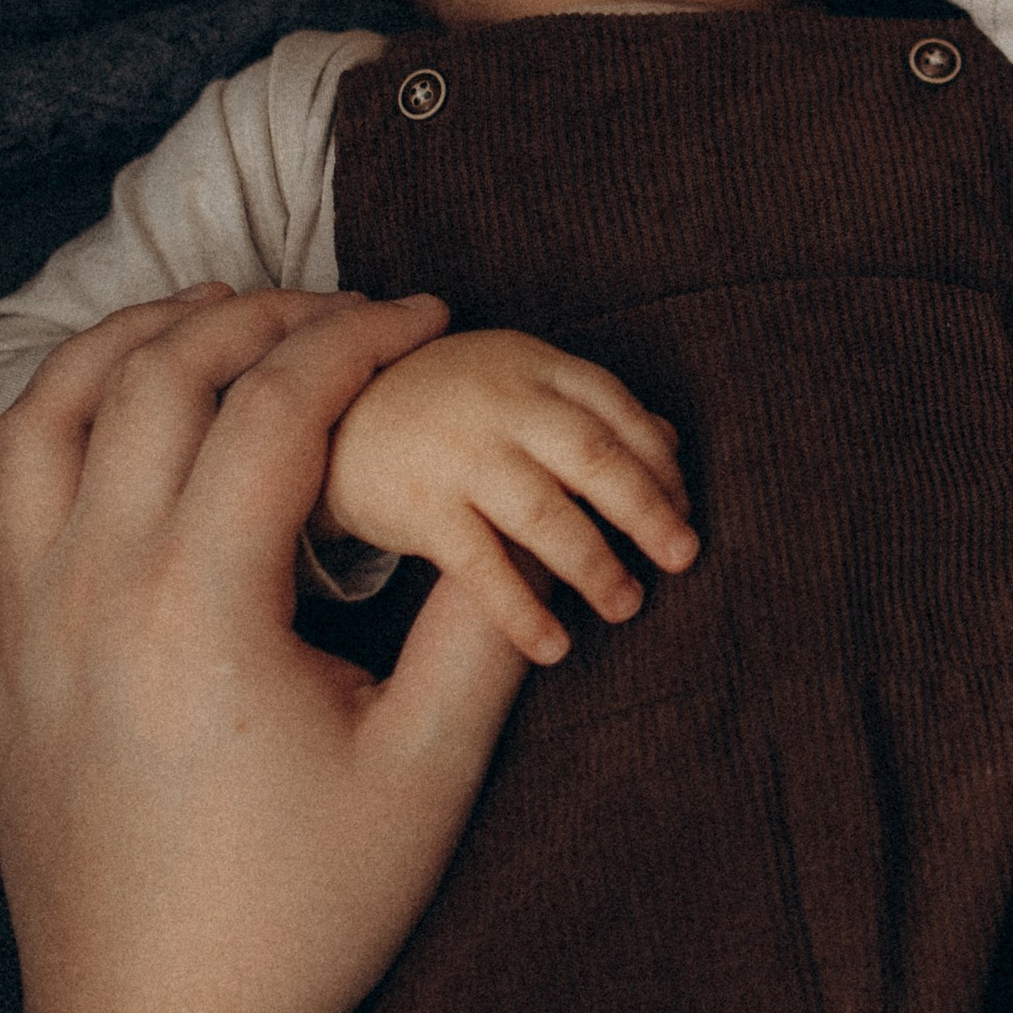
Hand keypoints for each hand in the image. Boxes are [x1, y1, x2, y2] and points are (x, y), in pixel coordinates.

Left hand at [0, 290, 532, 1012]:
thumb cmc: (302, 918)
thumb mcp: (427, 774)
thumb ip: (484, 631)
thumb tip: (528, 517)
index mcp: (204, 609)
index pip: (276, 407)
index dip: (360, 339)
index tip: (426, 319)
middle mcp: (94, 594)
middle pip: (156, 380)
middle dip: (258, 316)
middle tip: (339, 315)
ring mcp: (24, 629)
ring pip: (39, 421)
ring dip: (121, 342)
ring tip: (204, 317)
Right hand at [320, 328, 697, 664]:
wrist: (328, 413)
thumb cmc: (443, 403)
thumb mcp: (515, 382)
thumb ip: (588, 409)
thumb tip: (674, 448)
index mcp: (534, 366)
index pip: (619, 413)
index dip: (660, 465)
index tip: (685, 509)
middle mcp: (503, 405)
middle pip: (596, 459)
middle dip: (648, 512)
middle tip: (684, 557)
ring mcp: (462, 455)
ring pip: (547, 516)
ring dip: (596, 566)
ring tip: (627, 605)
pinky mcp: (423, 508)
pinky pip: (485, 569)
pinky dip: (524, 612)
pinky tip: (555, 646)